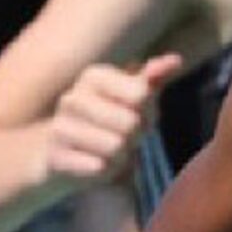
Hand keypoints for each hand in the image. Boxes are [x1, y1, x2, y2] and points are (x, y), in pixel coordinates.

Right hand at [43, 53, 184, 185]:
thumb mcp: (132, 96)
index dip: (147, 112)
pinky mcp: (55, 157)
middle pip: (130, 124)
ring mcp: (60, 128)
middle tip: (123, 137)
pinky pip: (99, 168)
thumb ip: (154, 79)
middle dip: (135, 136)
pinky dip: (106, 171)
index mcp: (93, 76)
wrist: (63, 151)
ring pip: (116, 148)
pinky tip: (95, 164)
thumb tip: (175, 60)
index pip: (141, 95)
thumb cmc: (108, 119)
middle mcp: (73, 98)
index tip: (136, 115)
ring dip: (121, 156)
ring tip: (109, 151)